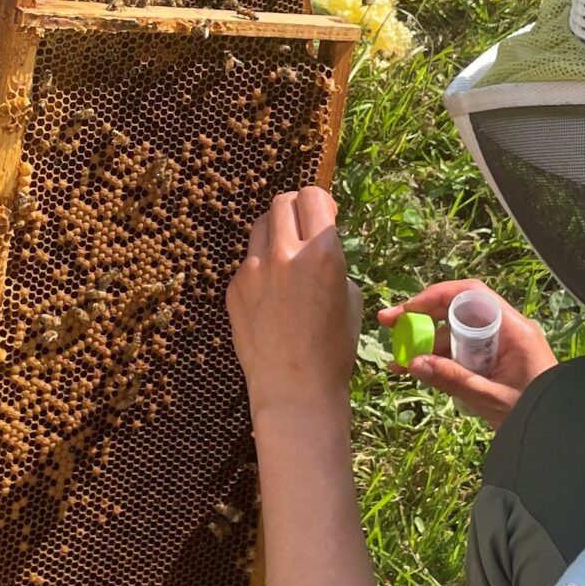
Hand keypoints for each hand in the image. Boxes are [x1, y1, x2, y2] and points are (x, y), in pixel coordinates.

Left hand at [226, 186, 363, 424]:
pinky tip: (271, 296)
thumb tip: (318, 244)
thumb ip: (332, 261)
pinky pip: (248, 262)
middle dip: (296, 210)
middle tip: (303, 230)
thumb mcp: (351, 298)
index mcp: (321, 253)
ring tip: (286, 260)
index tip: (325, 214)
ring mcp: (253, 270)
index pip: (313, 197)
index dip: (321, 201)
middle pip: (282, 202)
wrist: (294, 389)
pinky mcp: (233, 287)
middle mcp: (284, 254)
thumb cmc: (334, 348)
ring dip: (275, 233)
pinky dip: (261, 268)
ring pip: (260, 227)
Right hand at [376, 281, 555, 431]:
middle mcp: (509, 330)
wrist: (563, 436)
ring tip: (401, 363)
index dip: (433, 297)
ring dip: (429, 343)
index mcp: (513, 330)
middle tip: (390, 325)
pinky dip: (443, 358)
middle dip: (423, 318)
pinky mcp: (501, 360)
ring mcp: (505, 345)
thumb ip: (452, 379)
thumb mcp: (490, 398)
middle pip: (459, 310)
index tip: (406, 311)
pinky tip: (421, 370)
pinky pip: (466, 350)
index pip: (469, 295)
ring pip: (458, 333)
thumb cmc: (535, 415)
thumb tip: (414, 363)